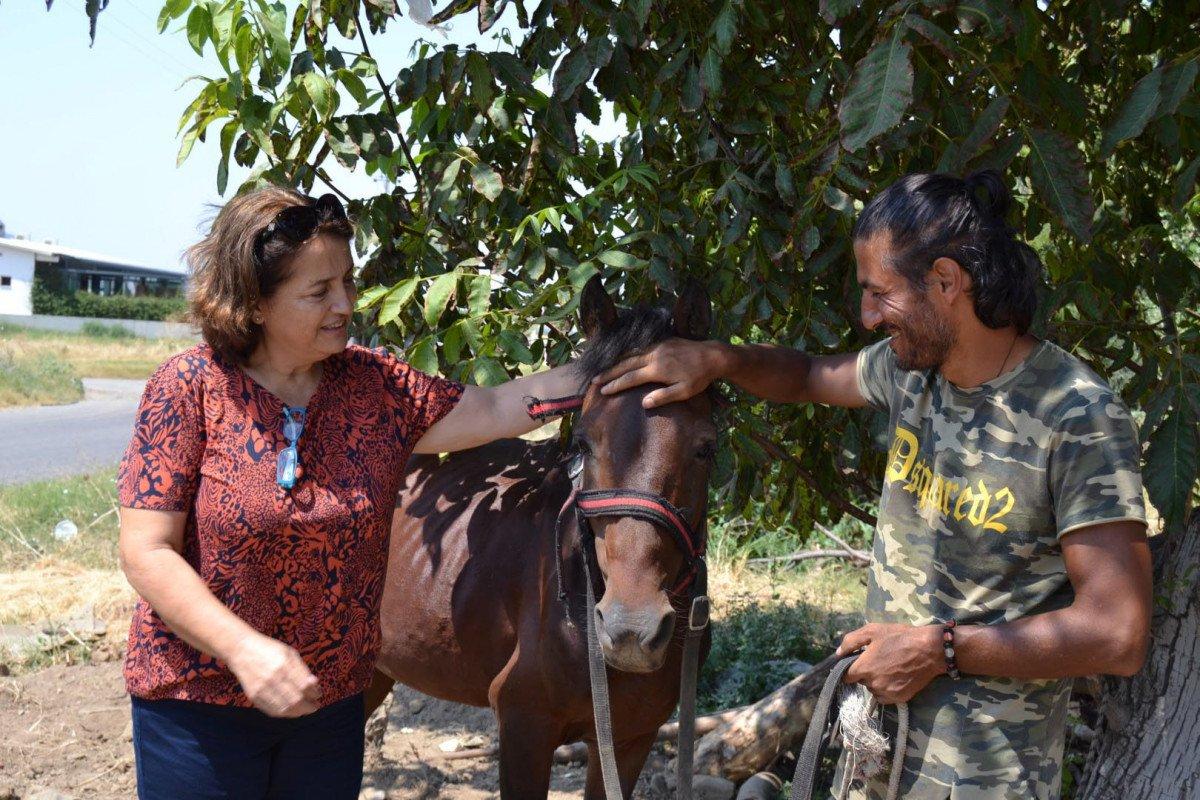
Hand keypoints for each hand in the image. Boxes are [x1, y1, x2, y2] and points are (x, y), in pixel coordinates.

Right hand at [227, 634, 320, 717]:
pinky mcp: (254, 696)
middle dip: (309, 706)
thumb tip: (314, 685)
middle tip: (315, 706)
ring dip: (298, 712)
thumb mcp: (290, 653)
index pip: (305, 686)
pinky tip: (291, 710)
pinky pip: (272, 710)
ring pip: (285, 709)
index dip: (314, 693)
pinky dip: (285, 713)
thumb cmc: (269, 650)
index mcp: (285, 664)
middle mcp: (273, 677)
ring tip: (305, 710)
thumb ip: (302, 669)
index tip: (318, 694)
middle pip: (296, 700)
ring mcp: (262, 688)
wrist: (242, 651)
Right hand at [592, 338, 723, 407]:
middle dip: (609, 372)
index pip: (630, 378)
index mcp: (657, 369)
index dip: (615, 384)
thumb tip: (644, 403)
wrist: (713, 355)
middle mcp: (654, 355)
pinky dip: (629, 354)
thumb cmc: (699, 377)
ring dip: (617, 362)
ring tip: (604, 369)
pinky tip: (624, 358)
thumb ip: (664, 397)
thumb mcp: (684, 392)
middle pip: (626, 364)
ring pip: (632, 354)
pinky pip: (641, 348)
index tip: (602, 390)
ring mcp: (658, 346)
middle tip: (594, 379)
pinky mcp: (663, 341)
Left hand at [836, 623, 943, 704]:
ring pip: (873, 689)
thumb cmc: (899, 637)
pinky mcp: (899, 698)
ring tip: (888, 667)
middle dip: (865, 672)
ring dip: (876, 681)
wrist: (929, 650)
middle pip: (861, 681)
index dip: (850, 669)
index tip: (856, 663)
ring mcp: (886, 692)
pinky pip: (885, 696)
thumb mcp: (873, 631)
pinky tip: (895, 676)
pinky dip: (886, 689)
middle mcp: (873, 684)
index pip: (846, 676)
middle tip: (878, 660)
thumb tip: (838, 654)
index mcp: (864, 668)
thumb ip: (851, 641)